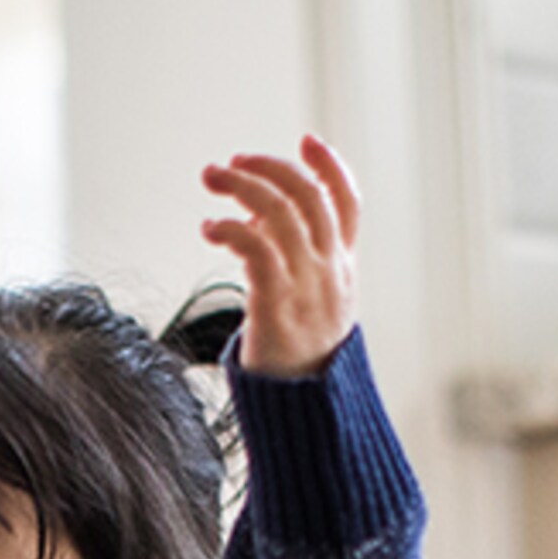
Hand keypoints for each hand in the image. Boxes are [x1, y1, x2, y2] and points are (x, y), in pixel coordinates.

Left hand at [200, 137, 360, 377]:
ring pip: (281, 213)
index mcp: (342, 270)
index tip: (306, 141)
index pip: (347, 205)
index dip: (330, 167)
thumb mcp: (308, 306)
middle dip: (268, 169)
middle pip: (308, 197)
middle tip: (229, 165)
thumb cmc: (297, 365)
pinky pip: (257, 249)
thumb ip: (291, 259)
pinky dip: (232, 228)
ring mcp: (306, 288)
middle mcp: (329, 272)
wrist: (306, 417)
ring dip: (243, 187)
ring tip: (212, 180)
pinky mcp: (276, 307)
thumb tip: (257, 215)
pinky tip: (210, 228)